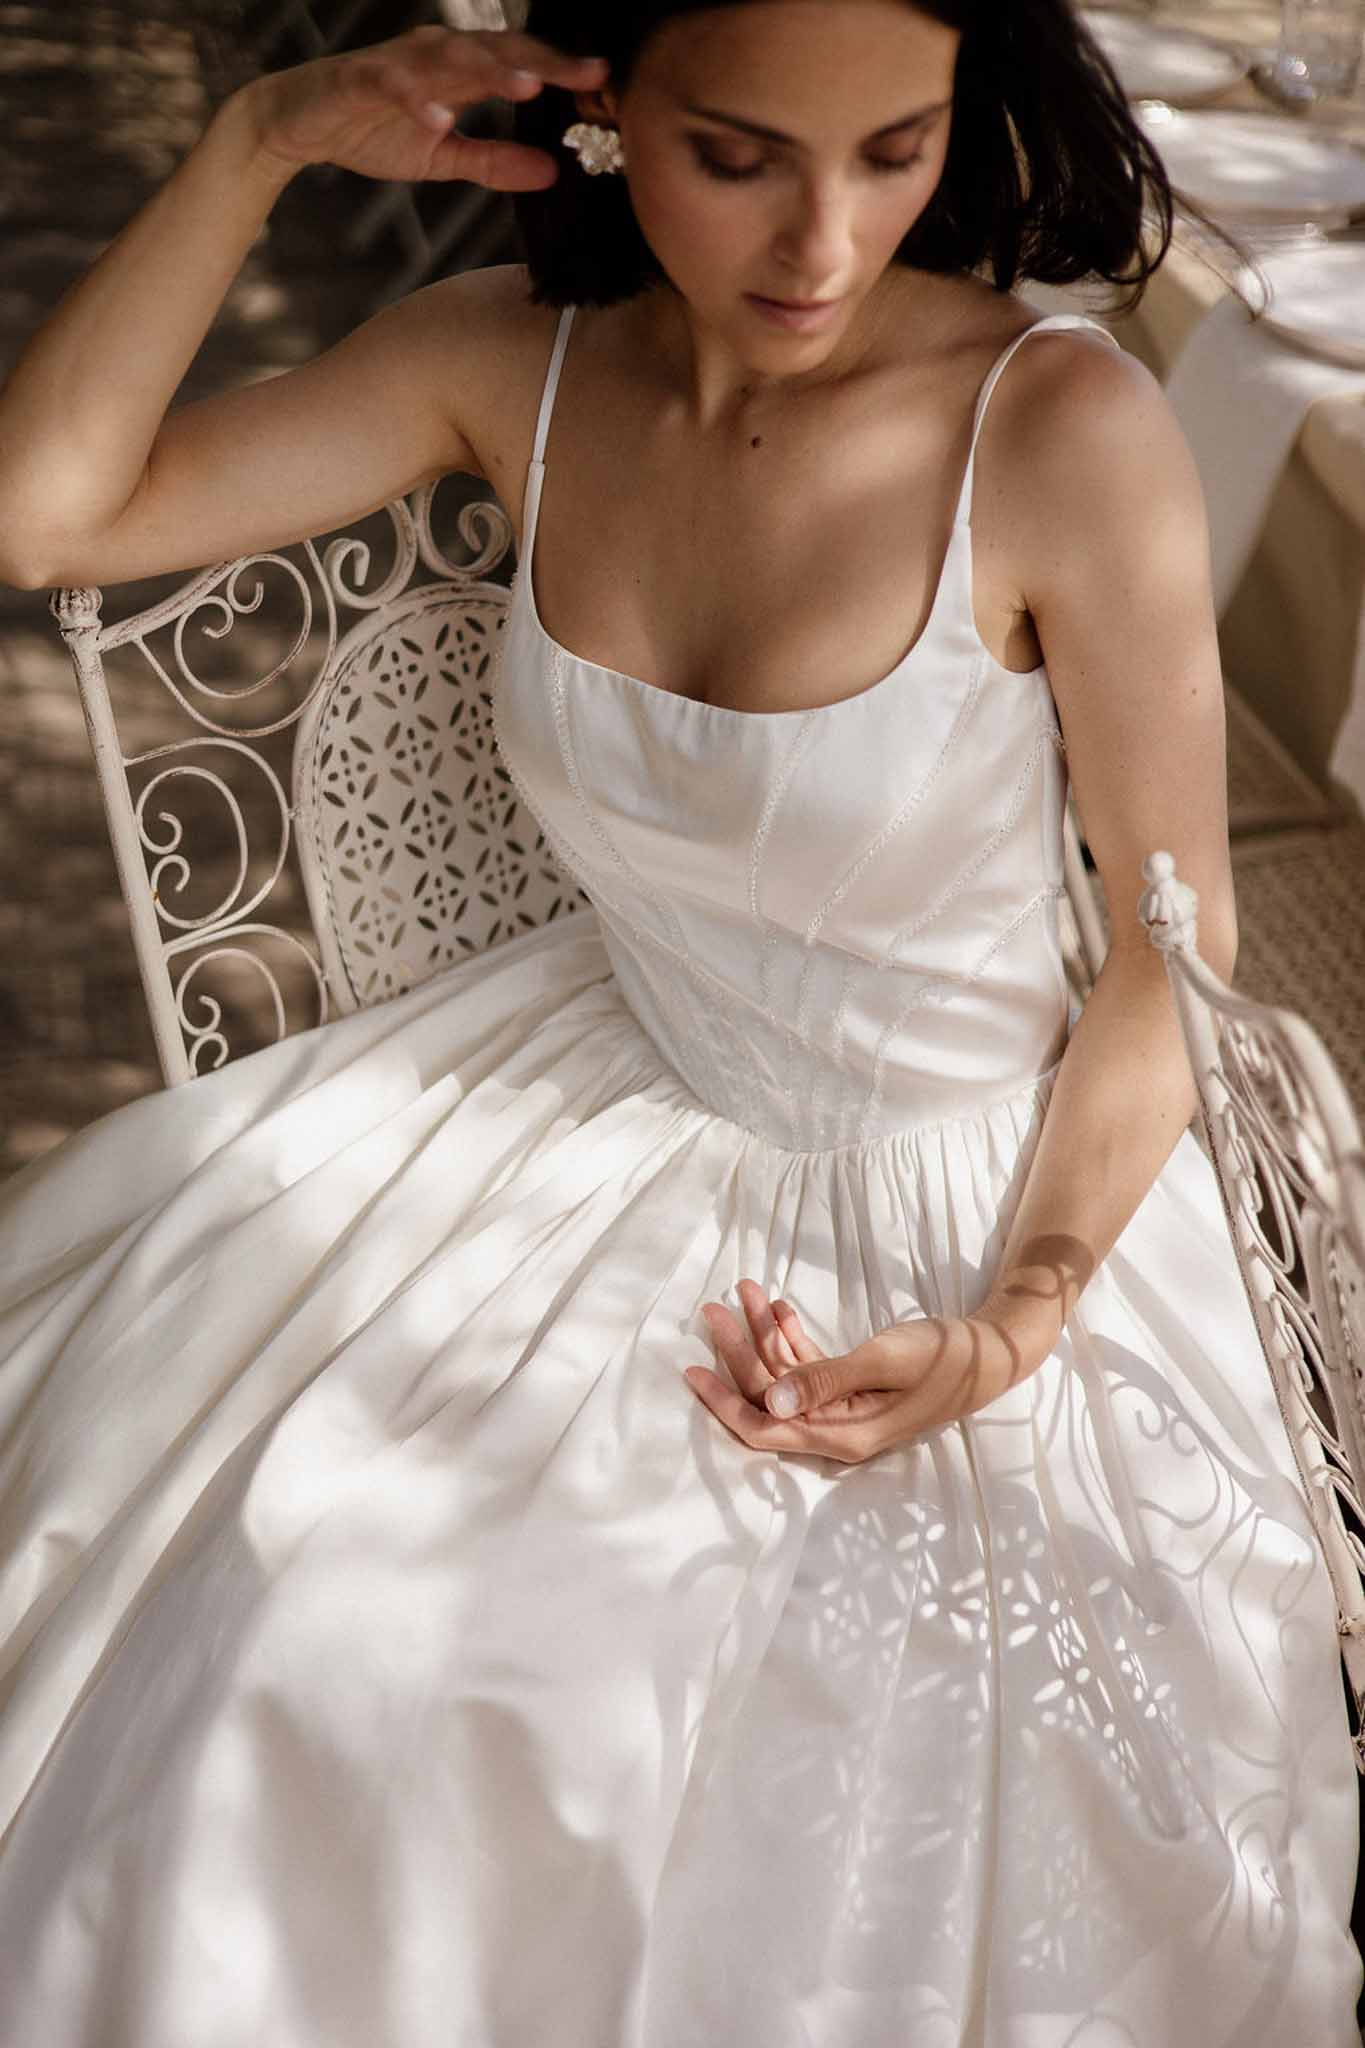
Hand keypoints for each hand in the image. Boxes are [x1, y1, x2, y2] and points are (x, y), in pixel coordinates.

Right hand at [241, 26, 609, 186]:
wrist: (299, 123)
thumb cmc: (372, 130)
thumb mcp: (444, 157)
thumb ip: (494, 163)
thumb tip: (551, 172)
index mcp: (460, 70)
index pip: (519, 63)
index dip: (560, 70)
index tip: (604, 82)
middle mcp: (435, 54)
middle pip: (498, 51)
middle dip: (542, 62)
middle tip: (586, 75)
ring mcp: (399, 63)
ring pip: (452, 58)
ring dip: (491, 71)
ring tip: (528, 87)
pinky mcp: (362, 78)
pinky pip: (394, 85)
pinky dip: (417, 101)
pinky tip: (440, 118)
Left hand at [684, 1280, 1045, 1464]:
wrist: (989, 1352)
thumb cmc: (943, 1358)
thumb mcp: (883, 1362)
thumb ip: (823, 1380)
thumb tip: (769, 1403)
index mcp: (841, 1435)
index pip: (763, 1429)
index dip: (722, 1402)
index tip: (691, 1371)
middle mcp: (836, 1428)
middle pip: (768, 1395)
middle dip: (737, 1350)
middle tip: (711, 1306)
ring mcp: (843, 1409)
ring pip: (785, 1375)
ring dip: (762, 1333)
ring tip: (742, 1289)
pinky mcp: (852, 1388)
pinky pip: (809, 1366)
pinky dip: (791, 1336)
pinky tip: (777, 1306)